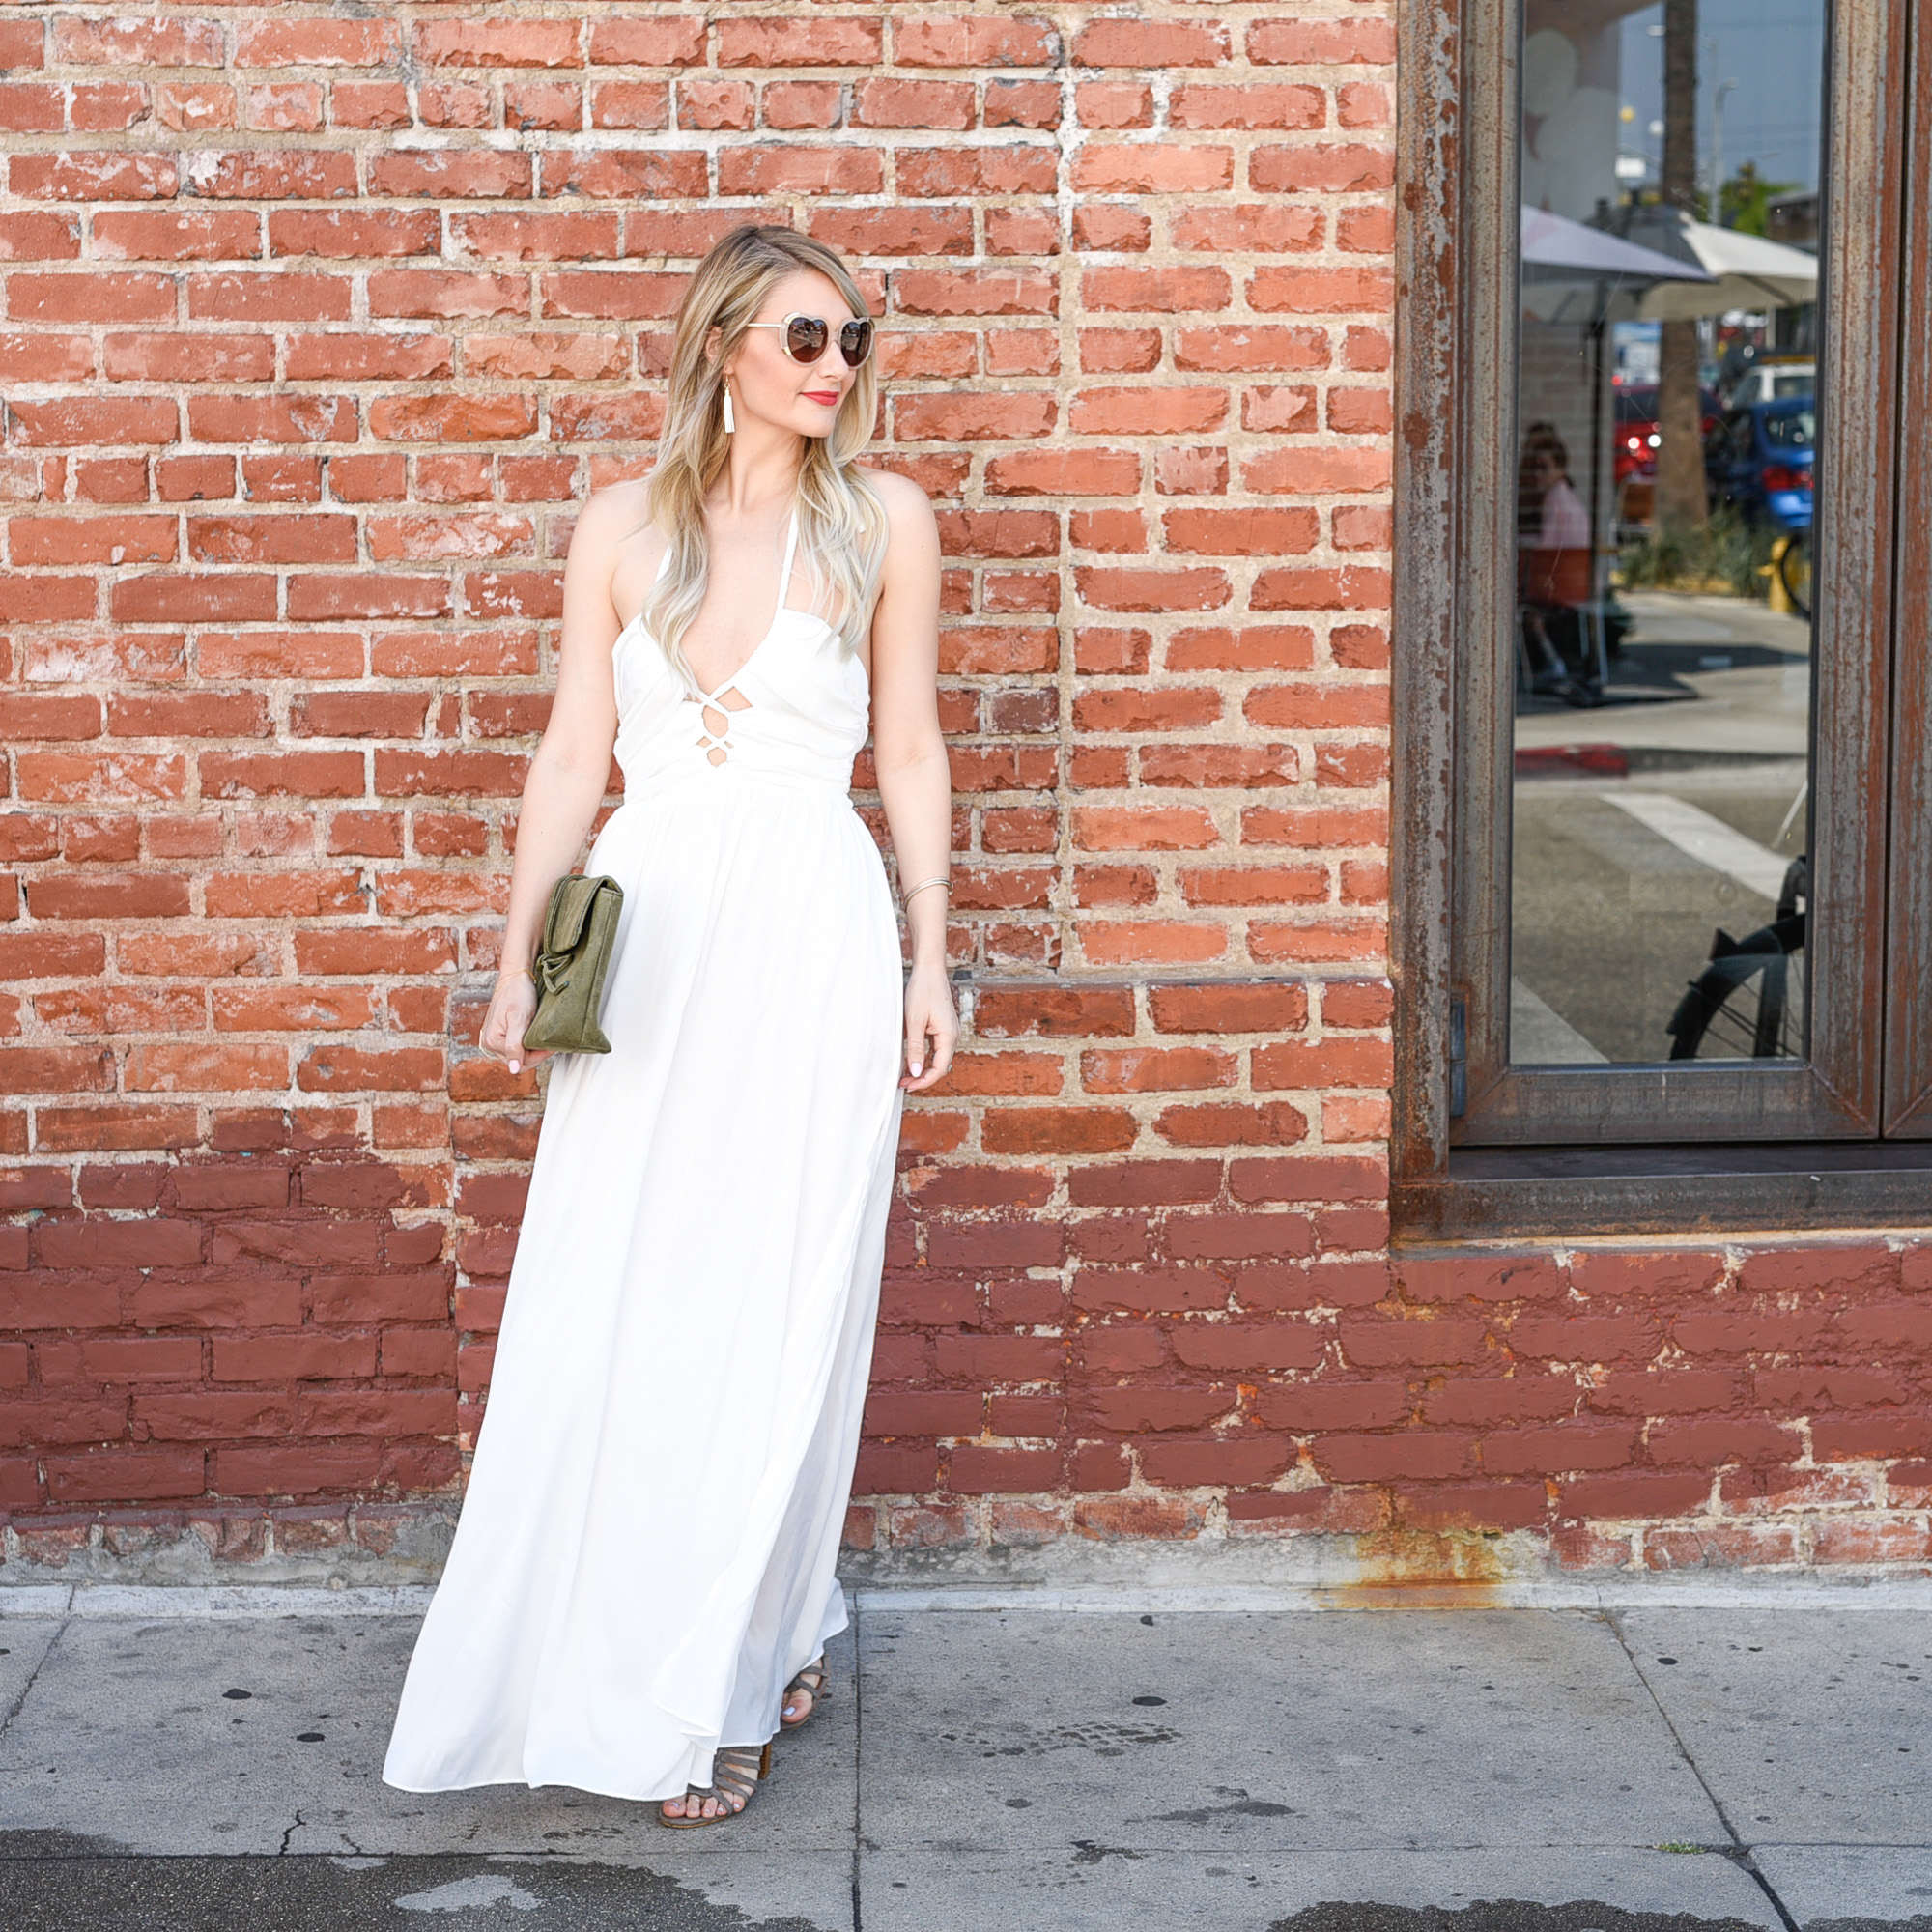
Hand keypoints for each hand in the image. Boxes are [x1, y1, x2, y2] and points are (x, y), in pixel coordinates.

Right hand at [479, 972, 548, 1075]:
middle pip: (518, 1060)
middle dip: (536, 1053)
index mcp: (492, 1041)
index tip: (551, 1045)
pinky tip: (534, 1034)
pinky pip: (515, 1045)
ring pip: (518, 1054)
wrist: (514, 977)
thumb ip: (515, 1045)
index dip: (538, 1056)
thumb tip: (513, 1069)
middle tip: (549, 1041)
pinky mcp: (499, 1033)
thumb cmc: (518, 994)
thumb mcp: (520, 1019)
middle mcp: (489, 1043)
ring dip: (532, 1048)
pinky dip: (526, 1042)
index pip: (520, 1063)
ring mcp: (493, 1038)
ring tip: (542, 1036)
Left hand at [901, 961, 958, 1092]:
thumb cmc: (922, 992)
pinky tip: (911, 1059)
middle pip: (940, 1066)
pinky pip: (936, 1049)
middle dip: (922, 1077)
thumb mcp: (914, 1022)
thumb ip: (914, 1048)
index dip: (923, 1081)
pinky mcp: (944, 1028)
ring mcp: (950, 1032)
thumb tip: (915, 1072)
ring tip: (905, 1074)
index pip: (939, 1069)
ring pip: (938, 1059)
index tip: (907, 1086)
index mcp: (949, 1036)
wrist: (929, 970)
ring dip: (923, 1068)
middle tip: (902, 1083)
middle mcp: (953, 1036)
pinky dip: (925, 1057)